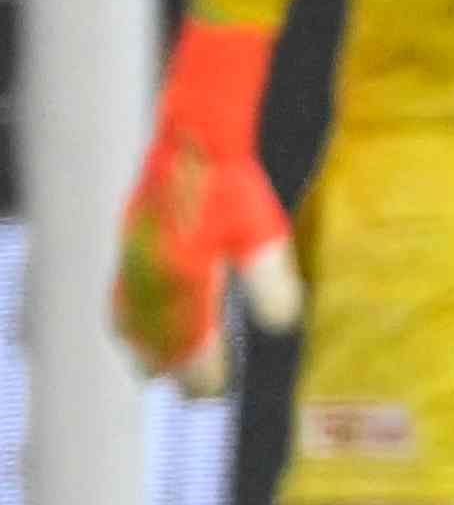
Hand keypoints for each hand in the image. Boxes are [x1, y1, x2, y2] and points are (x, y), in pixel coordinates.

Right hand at [110, 24, 294, 389]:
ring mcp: (139, 240)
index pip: (189, 336)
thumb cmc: (239, 169)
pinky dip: (126, 305)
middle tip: (189, 393)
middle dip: (170, 361)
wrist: (206, 109)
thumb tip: (278, 324)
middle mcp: (150, 261)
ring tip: (148, 366)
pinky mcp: (138, 220)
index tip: (213, 395)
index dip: (201, 368)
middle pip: (155, 329)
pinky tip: (136, 310)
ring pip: (132, 305)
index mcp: (181, 270)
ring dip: (142, 339)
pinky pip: (123, 277)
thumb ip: (265, 278)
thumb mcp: (262, 225)